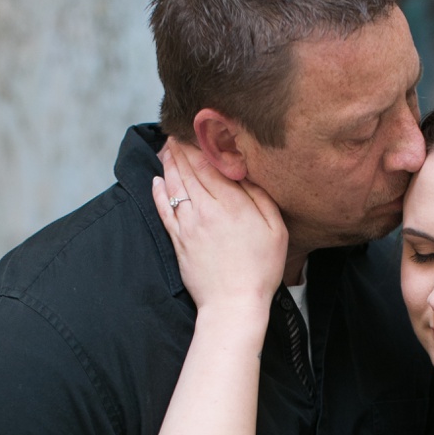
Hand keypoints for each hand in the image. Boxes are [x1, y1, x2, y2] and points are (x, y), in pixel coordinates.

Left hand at [152, 140, 287, 309]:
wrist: (234, 304)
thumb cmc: (261, 270)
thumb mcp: (276, 230)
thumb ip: (261, 197)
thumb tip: (245, 173)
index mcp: (232, 204)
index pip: (210, 164)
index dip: (200, 145)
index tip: (196, 130)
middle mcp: (206, 210)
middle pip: (189, 171)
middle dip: (181, 149)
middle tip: (175, 133)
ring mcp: (188, 226)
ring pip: (174, 186)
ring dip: (169, 165)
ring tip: (166, 149)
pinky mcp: (179, 242)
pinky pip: (164, 211)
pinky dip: (159, 193)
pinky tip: (157, 181)